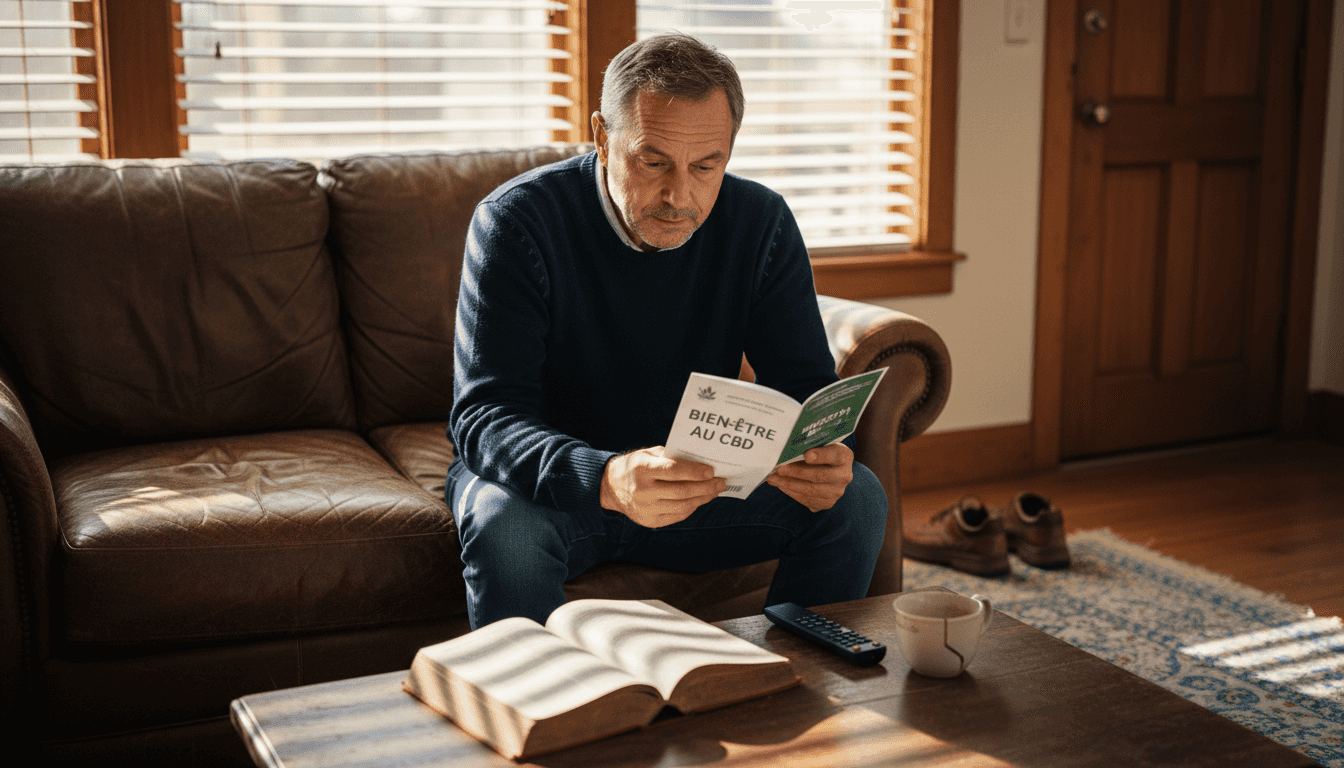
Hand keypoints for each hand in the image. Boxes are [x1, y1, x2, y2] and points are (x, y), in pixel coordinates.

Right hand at [600, 447, 726, 527]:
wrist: (610, 487)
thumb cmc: (634, 466)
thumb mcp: (647, 454)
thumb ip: (670, 456)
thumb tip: (699, 461)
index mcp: (642, 469)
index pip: (673, 471)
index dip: (694, 471)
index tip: (711, 471)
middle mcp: (643, 491)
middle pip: (681, 491)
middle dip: (705, 487)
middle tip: (721, 482)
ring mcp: (646, 508)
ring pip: (682, 506)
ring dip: (702, 498)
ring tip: (714, 491)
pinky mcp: (650, 521)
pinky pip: (677, 515)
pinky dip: (691, 507)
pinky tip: (700, 500)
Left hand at [767, 443, 853, 512]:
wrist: (831, 471)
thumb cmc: (820, 453)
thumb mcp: (820, 445)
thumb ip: (809, 446)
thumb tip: (785, 450)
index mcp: (845, 456)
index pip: (835, 454)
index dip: (821, 455)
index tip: (806, 455)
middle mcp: (844, 475)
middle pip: (820, 475)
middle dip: (796, 472)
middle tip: (779, 469)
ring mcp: (837, 492)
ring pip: (811, 490)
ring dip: (789, 484)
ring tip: (773, 479)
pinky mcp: (828, 503)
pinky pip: (807, 500)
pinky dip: (791, 492)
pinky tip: (781, 485)